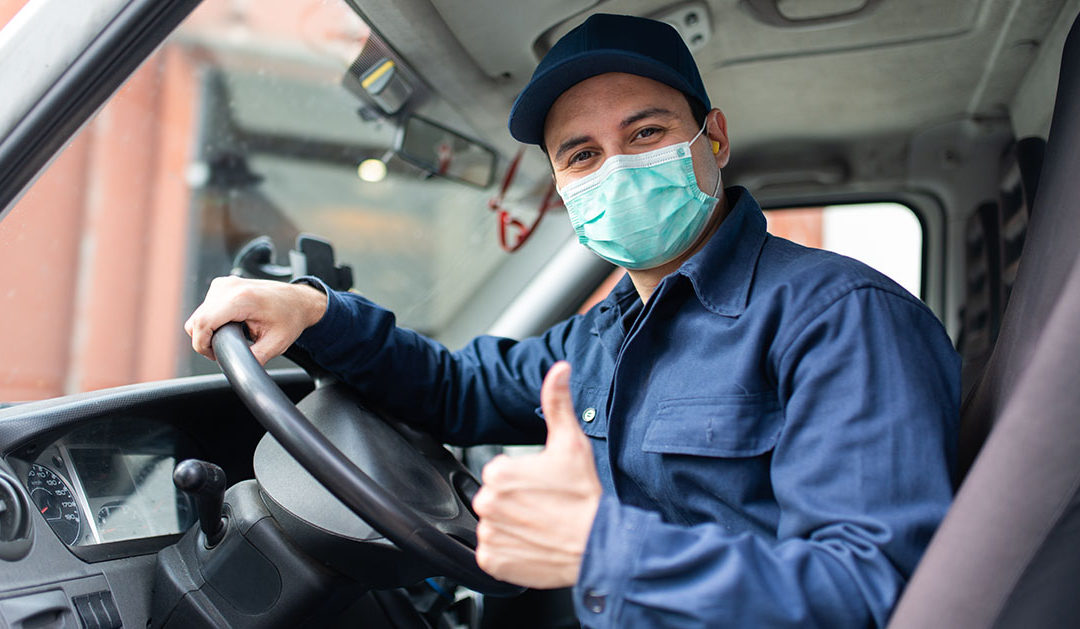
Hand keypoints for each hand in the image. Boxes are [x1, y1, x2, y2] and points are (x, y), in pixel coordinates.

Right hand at [184, 276, 326, 363]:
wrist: (299, 300)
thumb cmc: (291, 318)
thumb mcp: (276, 344)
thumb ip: (255, 358)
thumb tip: (240, 371)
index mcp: (242, 299)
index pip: (203, 323)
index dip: (202, 344)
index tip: (215, 355)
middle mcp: (229, 287)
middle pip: (197, 320)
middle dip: (205, 341)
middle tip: (226, 351)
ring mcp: (224, 284)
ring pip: (199, 315)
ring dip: (208, 331)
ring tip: (231, 338)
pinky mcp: (222, 285)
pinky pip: (205, 308)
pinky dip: (211, 321)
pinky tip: (230, 326)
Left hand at [472, 361, 601, 588]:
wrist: (598, 545)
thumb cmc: (584, 496)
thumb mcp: (571, 443)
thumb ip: (557, 403)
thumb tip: (558, 369)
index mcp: (498, 473)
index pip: (500, 473)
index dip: (524, 480)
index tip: (544, 488)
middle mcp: (487, 503)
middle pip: (495, 498)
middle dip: (516, 503)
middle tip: (544, 508)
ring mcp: (490, 534)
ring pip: (494, 525)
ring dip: (512, 527)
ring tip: (541, 527)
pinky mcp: (493, 562)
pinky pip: (493, 554)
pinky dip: (509, 552)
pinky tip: (532, 545)